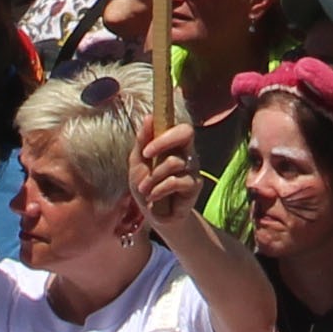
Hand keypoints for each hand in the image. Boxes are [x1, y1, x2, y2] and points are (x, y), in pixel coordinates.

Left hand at [132, 119, 209, 240]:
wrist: (153, 214)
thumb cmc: (145, 186)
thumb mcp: (138, 162)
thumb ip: (142, 141)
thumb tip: (149, 117)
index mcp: (174, 144)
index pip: (179, 125)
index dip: (165, 128)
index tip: (145, 145)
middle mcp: (187, 153)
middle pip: (186, 132)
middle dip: (163, 142)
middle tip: (145, 155)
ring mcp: (192, 168)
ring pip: (173, 161)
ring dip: (153, 176)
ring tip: (145, 188)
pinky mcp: (194, 185)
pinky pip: (175, 181)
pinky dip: (159, 189)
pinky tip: (154, 197)